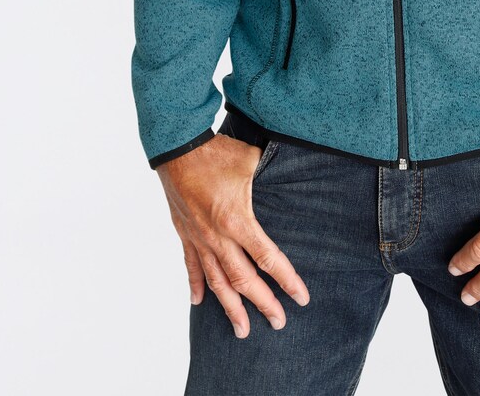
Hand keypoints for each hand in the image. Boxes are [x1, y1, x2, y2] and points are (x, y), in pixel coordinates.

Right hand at [157, 134, 309, 337]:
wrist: (178, 148)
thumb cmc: (217, 152)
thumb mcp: (251, 160)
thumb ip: (271, 175)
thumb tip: (293, 174)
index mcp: (237, 220)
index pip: (267, 258)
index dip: (286, 280)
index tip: (301, 297)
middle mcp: (217, 236)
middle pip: (243, 279)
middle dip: (263, 303)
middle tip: (279, 322)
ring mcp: (199, 238)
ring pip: (216, 282)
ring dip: (230, 308)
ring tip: (242, 331)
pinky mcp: (185, 234)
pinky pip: (191, 266)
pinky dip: (195, 286)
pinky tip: (198, 304)